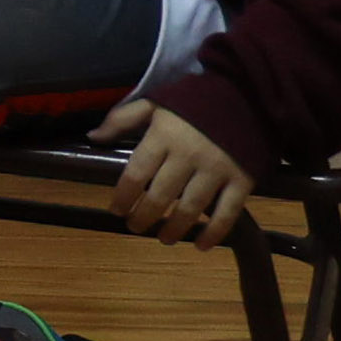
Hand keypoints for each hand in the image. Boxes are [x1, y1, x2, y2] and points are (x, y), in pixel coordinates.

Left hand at [98, 99, 254, 243]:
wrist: (247, 94)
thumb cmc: (195, 101)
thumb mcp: (155, 102)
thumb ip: (122, 119)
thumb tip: (93, 137)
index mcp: (163, 136)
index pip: (136, 174)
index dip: (123, 196)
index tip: (115, 210)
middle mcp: (188, 156)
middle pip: (160, 196)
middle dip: (144, 217)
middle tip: (135, 226)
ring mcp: (217, 170)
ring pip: (190, 208)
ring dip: (174, 229)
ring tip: (164, 239)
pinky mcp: (243, 180)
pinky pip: (228, 213)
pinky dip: (214, 233)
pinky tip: (201, 246)